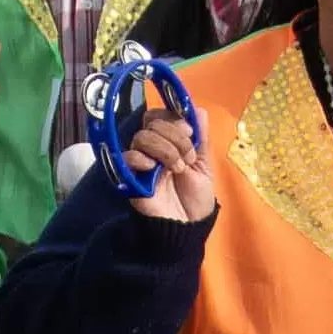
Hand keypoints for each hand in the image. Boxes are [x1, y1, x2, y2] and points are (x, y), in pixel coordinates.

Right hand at [120, 100, 218, 223]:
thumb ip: (201, 136)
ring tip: (178, 168)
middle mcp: (152, 148)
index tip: (191, 133)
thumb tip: (198, 109)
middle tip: (188, 158)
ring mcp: (140, 161)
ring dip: (166, 149)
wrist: (189, 224)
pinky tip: (154, 169)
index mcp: (168, 141)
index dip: (174, 118)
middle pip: (152, 122)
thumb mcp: (205, 163)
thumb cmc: (196, 195)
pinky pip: (127, 157)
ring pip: (142, 137)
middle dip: (176, 137)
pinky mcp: (130, 177)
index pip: (160, 115)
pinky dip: (142, 158)